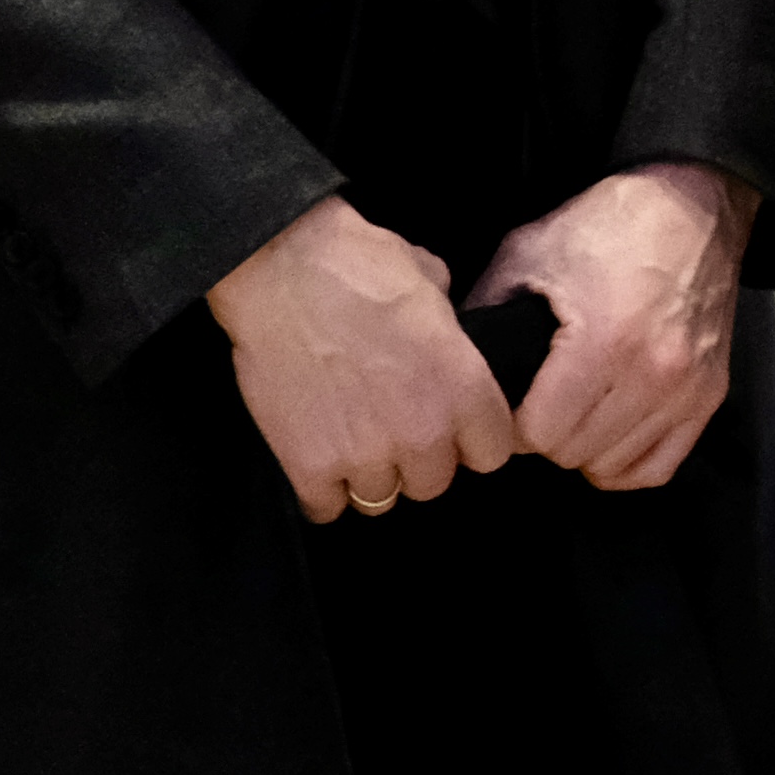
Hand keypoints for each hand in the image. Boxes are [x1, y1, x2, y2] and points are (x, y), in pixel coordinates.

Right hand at [211, 196, 519, 522]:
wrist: (283, 272)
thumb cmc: (361, 266)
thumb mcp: (434, 285)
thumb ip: (451, 331)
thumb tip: (448, 336)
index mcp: (465, 389)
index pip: (492, 454)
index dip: (472, 442)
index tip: (455, 432)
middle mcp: (423, 432)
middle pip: (433, 483)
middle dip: (416, 460)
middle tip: (393, 429)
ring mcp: (365, 456)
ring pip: (381, 499)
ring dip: (368, 475)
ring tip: (350, 439)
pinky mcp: (309, 467)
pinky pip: (326, 508)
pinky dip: (321, 490)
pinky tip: (316, 458)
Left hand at [465, 160, 756, 491]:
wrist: (692, 204)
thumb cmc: (607, 227)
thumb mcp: (529, 252)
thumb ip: (487, 313)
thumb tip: (453, 365)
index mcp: (602, 342)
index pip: (538, 434)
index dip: (512, 420)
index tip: (512, 397)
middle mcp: (652, 374)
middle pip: (573, 453)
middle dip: (547, 433)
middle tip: (544, 398)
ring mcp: (688, 389)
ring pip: (612, 466)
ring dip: (585, 447)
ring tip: (578, 409)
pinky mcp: (711, 394)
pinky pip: (658, 467)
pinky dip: (628, 462)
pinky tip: (610, 434)